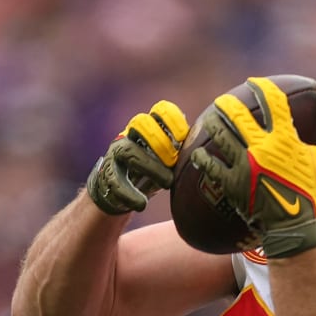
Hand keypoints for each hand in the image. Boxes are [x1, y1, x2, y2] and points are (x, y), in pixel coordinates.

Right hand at [86, 100, 189, 215]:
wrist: (120, 191)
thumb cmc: (152, 171)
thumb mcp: (169, 159)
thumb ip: (182, 150)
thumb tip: (208, 146)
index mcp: (151, 128)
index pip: (161, 111)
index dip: (173, 120)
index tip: (183, 137)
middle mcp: (131, 135)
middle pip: (141, 123)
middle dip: (160, 141)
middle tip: (173, 161)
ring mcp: (117, 152)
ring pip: (129, 150)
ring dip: (150, 166)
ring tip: (167, 183)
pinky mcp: (107, 173)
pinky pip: (116, 180)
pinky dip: (129, 194)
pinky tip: (141, 204)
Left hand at [188, 77, 315, 257]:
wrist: (294, 226)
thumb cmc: (312, 193)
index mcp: (285, 139)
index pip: (272, 102)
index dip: (261, 88)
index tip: (254, 83)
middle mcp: (262, 148)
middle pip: (237, 115)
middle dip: (228, 103)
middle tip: (224, 101)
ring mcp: (244, 166)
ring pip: (220, 135)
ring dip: (213, 123)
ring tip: (210, 119)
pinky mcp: (231, 183)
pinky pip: (210, 165)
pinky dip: (202, 157)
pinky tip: (198, 152)